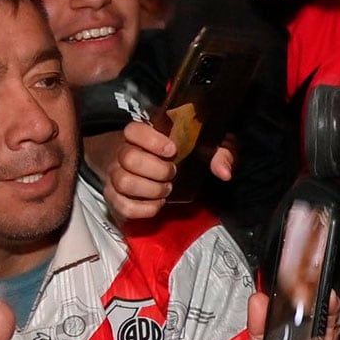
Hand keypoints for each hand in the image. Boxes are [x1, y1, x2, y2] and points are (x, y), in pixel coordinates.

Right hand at [102, 119, 235, 221]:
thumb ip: (219, 152)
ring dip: (150, 190)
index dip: (151, 140)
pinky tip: (158, 204)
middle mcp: (122, 153)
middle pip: (129, 158)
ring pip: (123, 182)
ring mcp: (115, 175)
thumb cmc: (179, 152)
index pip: (133, 130)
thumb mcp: (205, 145)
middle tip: (172, 173)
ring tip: (166, 189)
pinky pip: (122, 206)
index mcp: (140, 135)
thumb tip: (224, 172)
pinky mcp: (115, 197)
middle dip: (157, 170)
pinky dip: (144, 209)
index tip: (172, 150)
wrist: (148, 164)